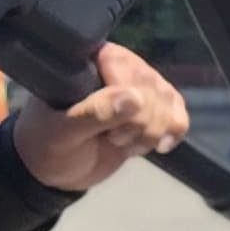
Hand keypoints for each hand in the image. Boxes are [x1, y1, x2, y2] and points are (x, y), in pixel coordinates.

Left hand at [12, 42, 190, 191]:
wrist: (58, 170)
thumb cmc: (49, 144)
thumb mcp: (63, 133)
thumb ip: (94, 114)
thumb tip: (135, 97)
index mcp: (89, 61)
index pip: (125, 67)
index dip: (125, 100)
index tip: (107, 128)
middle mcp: (120, 65)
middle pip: (153, 90)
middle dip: (137, 125)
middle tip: (110, 138)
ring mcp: (141, 86)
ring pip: (170, 103)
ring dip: (150, 133)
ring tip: (122, 143)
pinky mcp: (156, 107)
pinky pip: (180, 115)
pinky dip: (171, 134)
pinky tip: (156, 147)